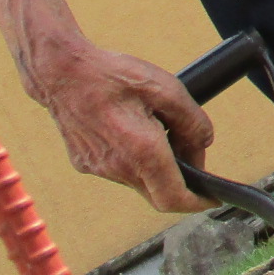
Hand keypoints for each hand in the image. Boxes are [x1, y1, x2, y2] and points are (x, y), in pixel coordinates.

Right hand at [29, 39, 216, 212]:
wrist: (60, 72)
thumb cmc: (112, 75)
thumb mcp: (167, 89)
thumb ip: (192, 121)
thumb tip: (204, 144)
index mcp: (142, 152)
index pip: (174, 198)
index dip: (197, 202)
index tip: (212, 198)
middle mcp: (118, 168)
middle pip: (158, 193)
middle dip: (180, 183)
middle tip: (192, 155)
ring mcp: (99, 168)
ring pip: (138, 182)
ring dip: (156, 168)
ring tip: (162, 132)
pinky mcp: (85, 163)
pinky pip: (119, 171)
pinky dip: (135, 160)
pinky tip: (135, 130)